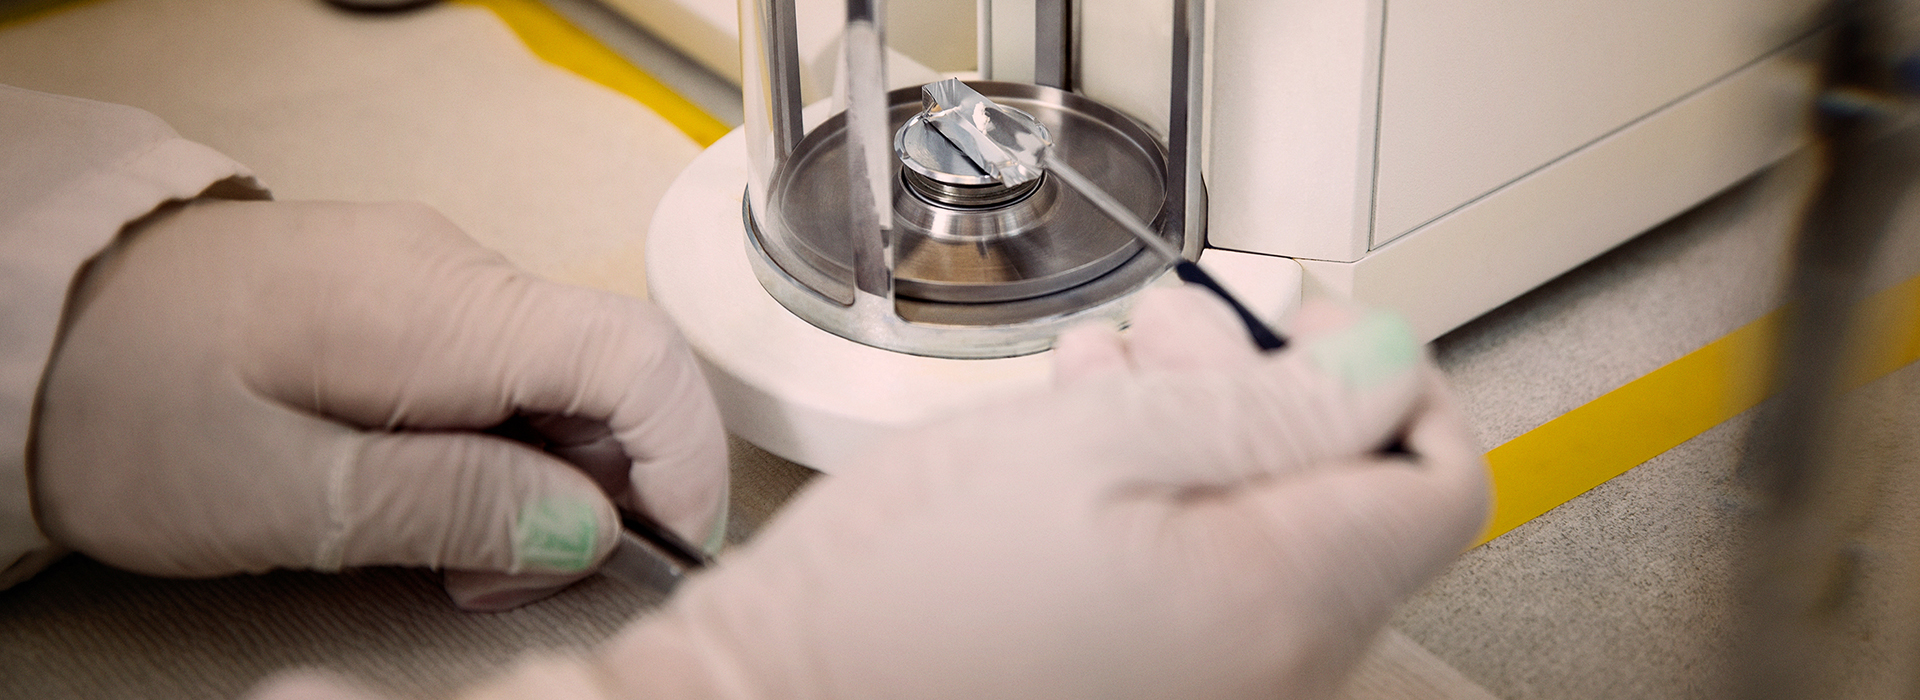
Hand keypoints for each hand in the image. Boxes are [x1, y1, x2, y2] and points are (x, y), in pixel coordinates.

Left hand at [33, 199, 726, 609]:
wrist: (29, 322)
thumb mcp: (287, 495)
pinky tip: (432, 499)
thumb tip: (588, 527)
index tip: (661, 553)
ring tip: (452, 550)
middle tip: (502, 579)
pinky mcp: (412, 303)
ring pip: (566, 384)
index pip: (640, 358)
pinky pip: (507, 375)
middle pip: (615, 379)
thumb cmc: (124, 404)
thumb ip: (452, 505)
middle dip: (598, 495)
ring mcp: (438, 281)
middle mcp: (461, 274)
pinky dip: (502, 452)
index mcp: (444, 308)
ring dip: (543, 483)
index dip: (683, 461)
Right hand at [254, 287, 1487, 699]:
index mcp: (1276, 599)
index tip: (1307, 334)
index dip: (1386, 381)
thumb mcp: (1092, 441)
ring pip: (1276, 537)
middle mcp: (1273, 674)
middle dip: (1274, 392)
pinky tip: (1083, 453)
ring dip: (1207, 437)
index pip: (1440, 481)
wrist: (790, 699)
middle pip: (1352, 504)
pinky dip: (1170, 505)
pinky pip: (1215, 593)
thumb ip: (1265, 408)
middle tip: (1180, 336)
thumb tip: (1382, 368)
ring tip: (1107, 386)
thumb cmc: (905, 589)